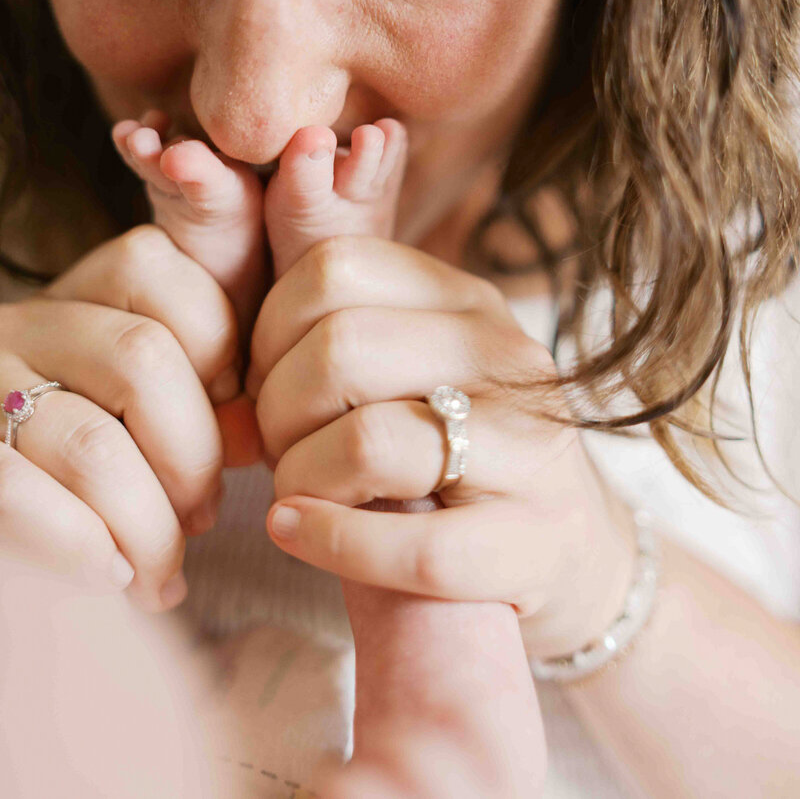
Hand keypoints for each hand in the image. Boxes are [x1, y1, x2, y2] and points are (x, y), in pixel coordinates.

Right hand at [0, 226, 239, 609]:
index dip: (216, 347)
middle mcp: (19, 330)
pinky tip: (110, 576)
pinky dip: (82, 546)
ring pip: (92, 443)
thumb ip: (199, 398)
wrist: (2, 542)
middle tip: (203, 517)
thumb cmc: (90, 474)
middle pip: (140, 356)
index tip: (229, 421)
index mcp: (73, 299)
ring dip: (148, 525)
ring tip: (160, 574)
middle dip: (194, 454)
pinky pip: (18, 497)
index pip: (154, 270)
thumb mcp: (141, 408)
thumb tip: (247, 436)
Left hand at [247, 235, 633, 655]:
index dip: (268, 327)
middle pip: (340, 348)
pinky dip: (331, 542)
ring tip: (297, 492)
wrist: (570, 548)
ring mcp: (530, 450)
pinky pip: (412, 546)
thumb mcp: (404, 370)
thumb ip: (323, 344)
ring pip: (369, 441)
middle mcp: (506, 357)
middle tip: (276, 447)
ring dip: (299, 477)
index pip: (334, 266)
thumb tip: (223, 386)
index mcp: (466, 300)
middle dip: (276, 408)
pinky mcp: (533, 543)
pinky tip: (298, 533)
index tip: (264, 379)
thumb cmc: (453, 452)